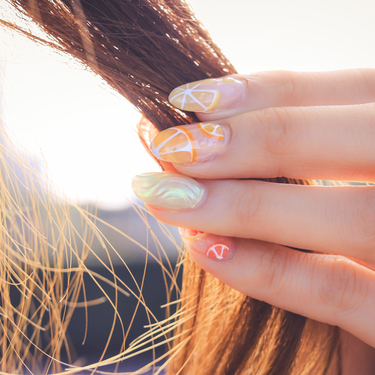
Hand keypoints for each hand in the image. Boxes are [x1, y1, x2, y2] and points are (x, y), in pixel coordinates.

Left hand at [132, 69, 374, 348]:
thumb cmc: (360, 230)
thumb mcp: (346, 178)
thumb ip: (302, 154)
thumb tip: (205, 129)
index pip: (349, 89)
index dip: (261, 88)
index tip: (185, 100)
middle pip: (336, 140)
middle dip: (239, 139)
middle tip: (167, 146)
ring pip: (341, 214)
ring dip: (237, 203)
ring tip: (164, 196)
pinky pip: (335, 289)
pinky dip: (266, 269)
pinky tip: (204, 249)